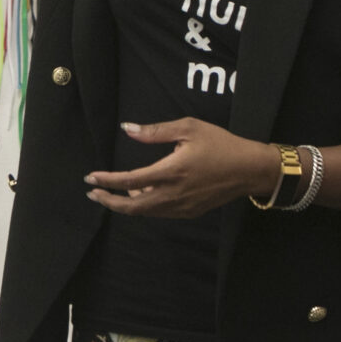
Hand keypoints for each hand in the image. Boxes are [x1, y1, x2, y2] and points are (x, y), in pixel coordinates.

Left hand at [85, 120, 279, 218]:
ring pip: (146, 213)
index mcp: (171, 172)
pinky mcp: (190, 212)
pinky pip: (160, 213)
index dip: (107, 181)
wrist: (249, 169)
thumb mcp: (188, 128)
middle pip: (132, 207)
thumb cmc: (220, 144)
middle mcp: (174, 194)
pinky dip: (145, 207)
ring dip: (127, 204)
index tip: (90, 177)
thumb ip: (155, 131)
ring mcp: (182, 207)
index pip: (130, 181)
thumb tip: (127, 129)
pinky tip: (142, 195)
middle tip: (93, 193)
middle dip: (109, 201)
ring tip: (117, 191)